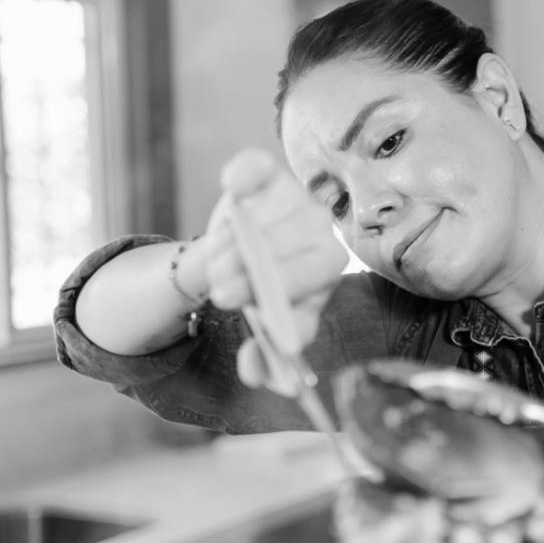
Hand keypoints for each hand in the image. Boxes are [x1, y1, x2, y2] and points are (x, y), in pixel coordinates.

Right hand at [180, 148, 349, 388]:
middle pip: (292, 246)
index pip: (315, 278)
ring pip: (266, 219)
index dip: (283, 293)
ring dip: (233, 245)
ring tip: (215, 265)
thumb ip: (263, 354)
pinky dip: (244, 173)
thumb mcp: (264, 326)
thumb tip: (255, 374)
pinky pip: (256, 168)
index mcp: (328, 267)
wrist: (237, 258)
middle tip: (221, 292)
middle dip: (254, 273)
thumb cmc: (260, 295)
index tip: (245, 310)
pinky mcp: (267, 175)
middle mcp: (320, 229)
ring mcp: (295, 198)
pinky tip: (234, 184)